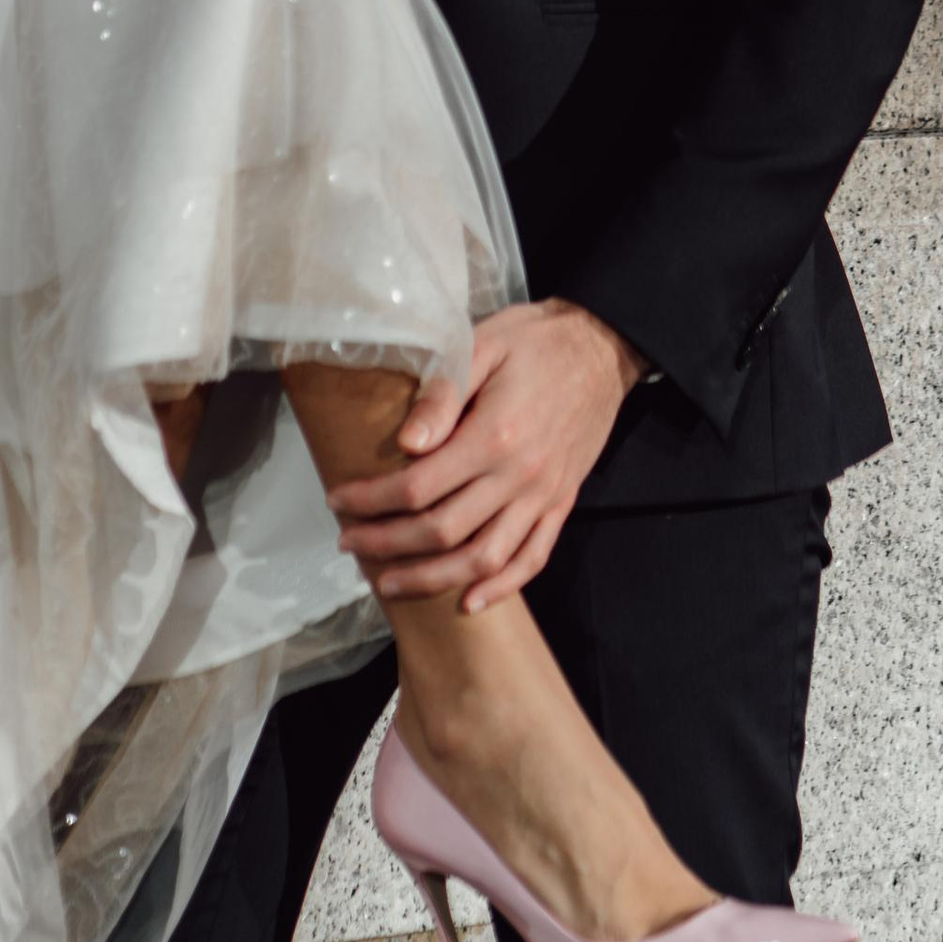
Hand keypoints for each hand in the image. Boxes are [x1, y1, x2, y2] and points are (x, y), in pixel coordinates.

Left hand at [329, 299, 646, 612]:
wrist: (603, 346)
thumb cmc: (536, 340)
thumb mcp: (484, 344)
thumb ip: (444, 393)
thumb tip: (406, 443)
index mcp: (495, 434)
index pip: (419, 486)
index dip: (372, 500)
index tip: (339, 501)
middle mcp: (520, 475)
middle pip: (443, 531)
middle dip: (387, 544)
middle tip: (350, 543)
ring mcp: (544, 495)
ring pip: (484, 558)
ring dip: (432, 578)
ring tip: (391, 581)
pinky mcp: (562, 502)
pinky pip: (533, 557)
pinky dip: (501, 587)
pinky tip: (469, 602)